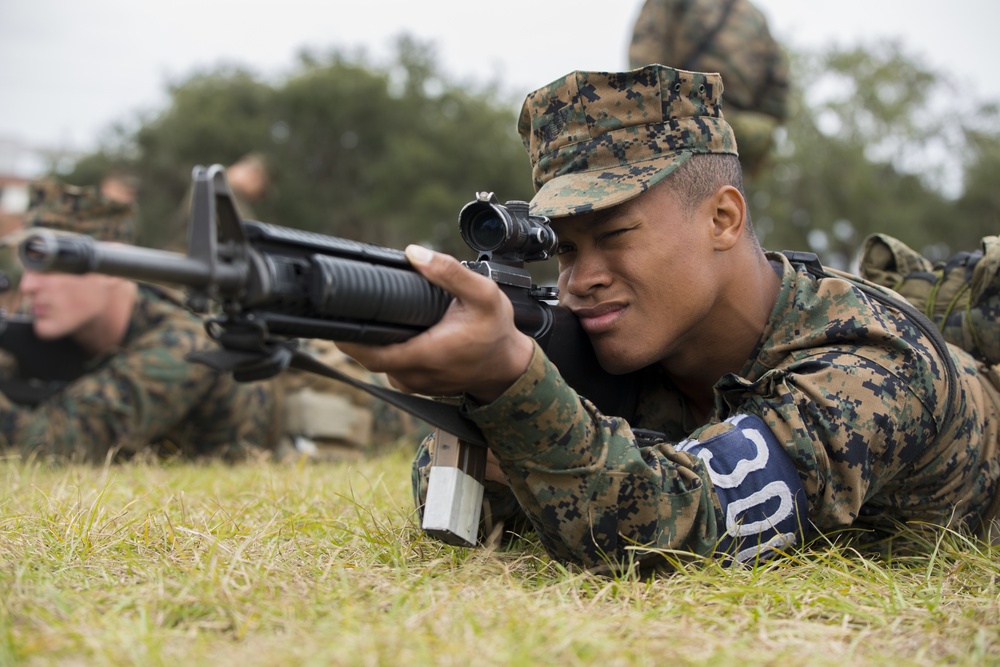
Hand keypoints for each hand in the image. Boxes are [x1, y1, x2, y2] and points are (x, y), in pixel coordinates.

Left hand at [338, 245, 534, 402]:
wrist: (507, 367)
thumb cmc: (495, 333)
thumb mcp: (483, 295)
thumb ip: (449, 273)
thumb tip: (415, 253)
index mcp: (426, 355)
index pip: (370, 354)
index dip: (347, 337)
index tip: (334, 316)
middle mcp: (414, 374)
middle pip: (367, 355)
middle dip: (356, 330)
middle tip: (348, 304)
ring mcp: (412, 382)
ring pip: (376, 361)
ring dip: (371, 339)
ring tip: (370, 313)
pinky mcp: (413, 383)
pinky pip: (388, 366)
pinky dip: (384, 348)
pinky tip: (389, 329)